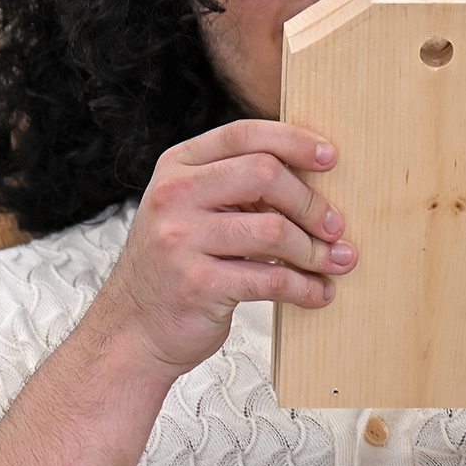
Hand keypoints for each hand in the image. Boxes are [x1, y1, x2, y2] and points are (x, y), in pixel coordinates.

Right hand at [86, 118, 355, 376]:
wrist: (131, 330)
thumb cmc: (172, 269)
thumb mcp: (189, 212)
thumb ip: (233, 188)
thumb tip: (311, 178)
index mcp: (175, 168)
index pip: (243, 135)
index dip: (293, 141)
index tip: (329, 158)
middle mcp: (174, 197)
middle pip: (265, 174)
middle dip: (311, 202)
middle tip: (334, 225)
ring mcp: (182, 240)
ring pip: (274, 230)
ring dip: (314, 250)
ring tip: (333, 262)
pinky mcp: (199, 284)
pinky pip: (271, 279)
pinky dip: (305, 287)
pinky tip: (317, 292)